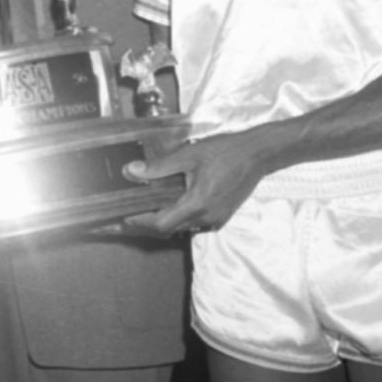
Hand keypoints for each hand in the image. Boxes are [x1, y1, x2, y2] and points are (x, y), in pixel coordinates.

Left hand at [122, 131, 265, 237]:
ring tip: (146, 210)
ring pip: (182, 228)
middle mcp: (206, 218)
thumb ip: (159, 166)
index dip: (140, 222)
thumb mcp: (189, 155)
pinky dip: (179, 219)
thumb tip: (131, 171)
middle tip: (128, 215)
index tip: (124, 217)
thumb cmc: (225, 152)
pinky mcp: (221, 218)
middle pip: (169, 229)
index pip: (161, 224)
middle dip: (147, 224)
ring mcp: (215, 220)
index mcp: (197, 204)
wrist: (258, 154)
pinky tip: (171, 206)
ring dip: (164, 222)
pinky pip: (194, 224)